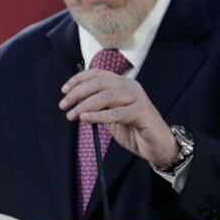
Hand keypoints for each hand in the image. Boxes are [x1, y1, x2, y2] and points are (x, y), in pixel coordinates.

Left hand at [59, 69, 177, 166]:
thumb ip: (97, 106)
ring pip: (106, 96)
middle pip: (98, 83)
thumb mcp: (110, 115)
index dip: (78, 79)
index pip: (97, 74)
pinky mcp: (142, 111)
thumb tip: (75, 101)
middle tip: (64, 105)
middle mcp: (130, 86)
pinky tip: (85, 118)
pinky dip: (98, 115)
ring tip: (71, 115)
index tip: (64, 90)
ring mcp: (137, 97)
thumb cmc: (133, 129)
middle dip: (77, 93)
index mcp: (122, 83)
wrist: (156, 145)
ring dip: (84, 105)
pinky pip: (116, 112)